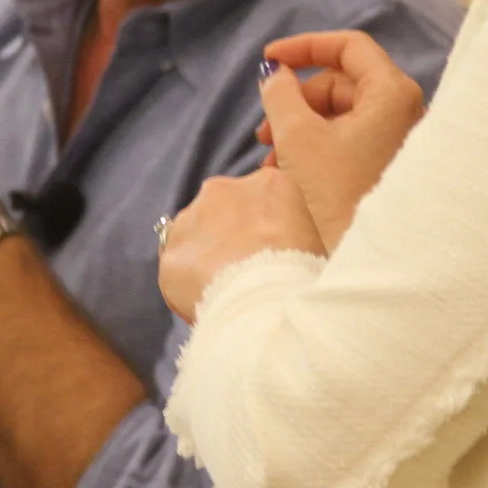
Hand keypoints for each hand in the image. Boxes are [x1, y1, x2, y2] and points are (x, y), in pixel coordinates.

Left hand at [157, 166, 323, 320]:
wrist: (267, 304)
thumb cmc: (302, 277)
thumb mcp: (316, 243)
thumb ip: (292, 231)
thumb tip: (283, 242)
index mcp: (270, 184)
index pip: (261, 199)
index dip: (264, 229)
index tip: (269, 253)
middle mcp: (226, 189)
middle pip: (223, 210)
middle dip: (229, 236)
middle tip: (245, 271)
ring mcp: (193, 216)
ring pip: (195, 234)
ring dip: (205, 255)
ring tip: (226, 290)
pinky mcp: (171, 249)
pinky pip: (178, 265)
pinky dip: (188, 281)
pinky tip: (208, 299)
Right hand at [254, 31, 425, 250]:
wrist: (373, 258)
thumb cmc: (340, 197)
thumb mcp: (297, 138)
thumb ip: (279, 94)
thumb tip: (274, 74)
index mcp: (391, 93)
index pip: (348, 46)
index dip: (304, 47)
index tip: (269, 59)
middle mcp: (403, 110)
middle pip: (340, 83)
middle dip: (295, 101)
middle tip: (263, 131)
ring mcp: (399, 138)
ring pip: (340, 113)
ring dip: (299, 128)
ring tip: (270, 159)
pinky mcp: (389, 163)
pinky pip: (348, 138)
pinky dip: (316, 146)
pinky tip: (287, 172)